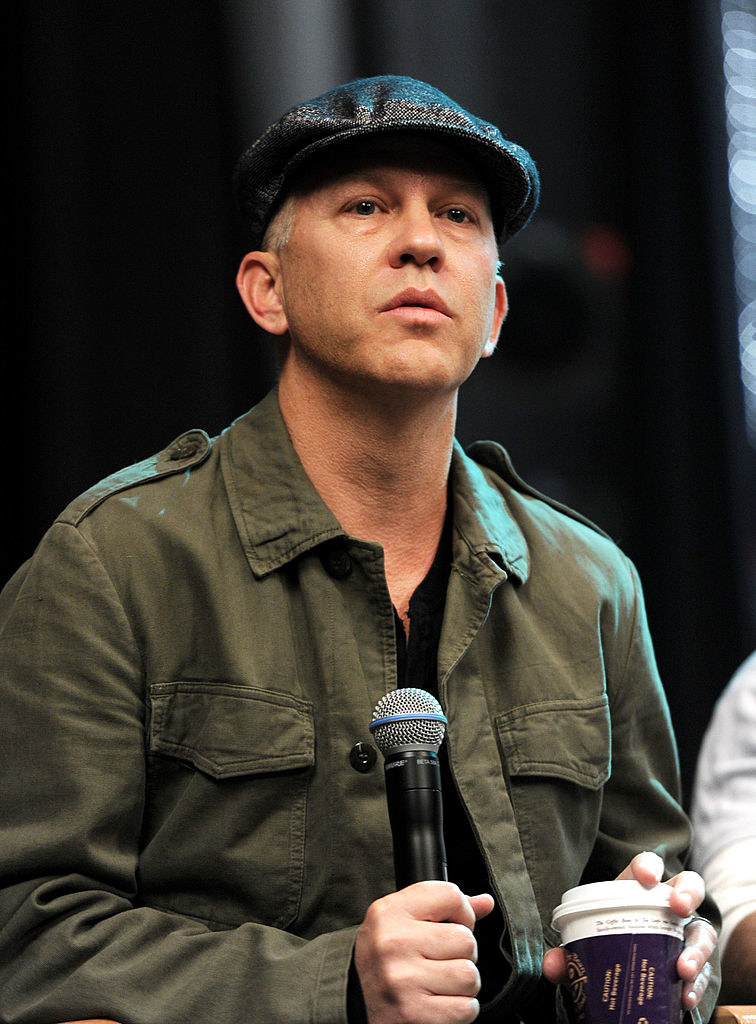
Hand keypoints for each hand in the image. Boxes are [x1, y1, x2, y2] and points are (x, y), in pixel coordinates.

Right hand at [354, 880, 494, 1023]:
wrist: (354, 1001)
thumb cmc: (384, 958)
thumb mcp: (402, 922)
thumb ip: (443, 908)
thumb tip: (485, 903)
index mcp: (389, 912)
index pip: (450, 895)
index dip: (461, 913)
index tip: (451, 925)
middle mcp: (393, 944)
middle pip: (466, 940)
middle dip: (462, 954)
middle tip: (439, 961)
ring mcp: (402, 981)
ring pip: (470, 976)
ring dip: (462, 985)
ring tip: (439, 983)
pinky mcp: (413, 1014)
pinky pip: (466, 1008)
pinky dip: (459, 1009)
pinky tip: (438, 1003)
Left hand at [543, 852, 716, 1011]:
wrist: (626, 971)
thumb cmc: (606, 942)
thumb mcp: (586, 945)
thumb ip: (568, 954)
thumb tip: (552, 966)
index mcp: (638, 890)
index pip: (647, 865)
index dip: (648, 865)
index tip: (645, 877)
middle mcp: (668, 905)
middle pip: (689, 887)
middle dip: (688, 892)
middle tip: (679, 907)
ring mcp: (686, 933)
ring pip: (702, 931)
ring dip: (696, 949)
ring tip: (683, 968)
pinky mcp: (695, 962)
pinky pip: (704, 970)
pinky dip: (698, 985)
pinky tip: (686, 996)